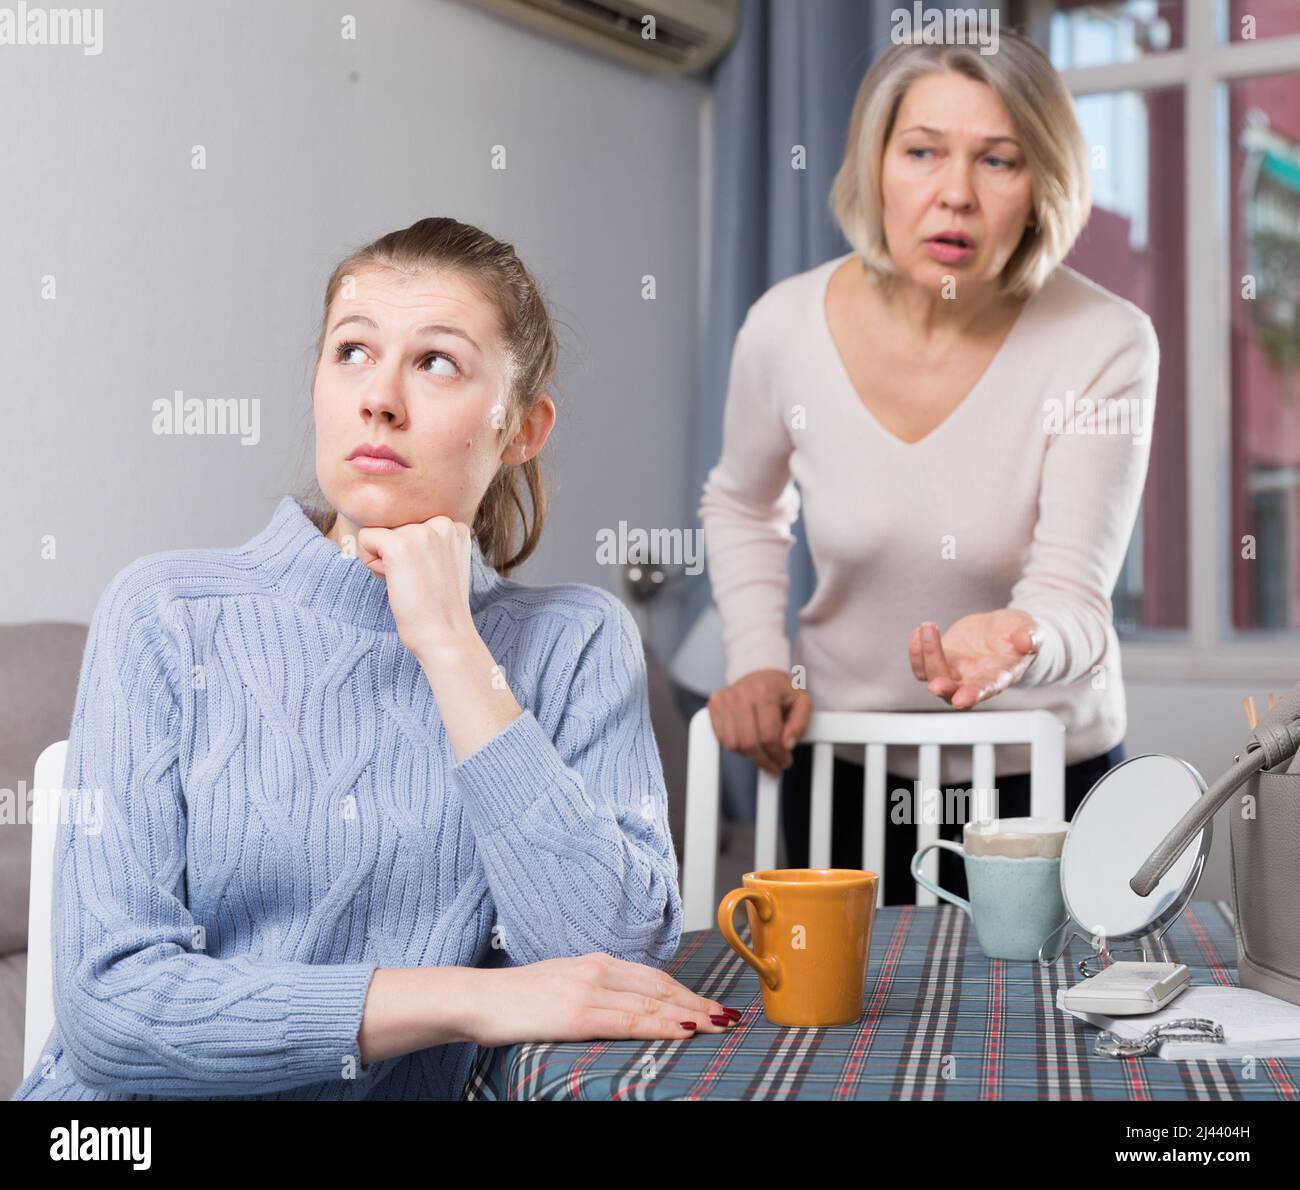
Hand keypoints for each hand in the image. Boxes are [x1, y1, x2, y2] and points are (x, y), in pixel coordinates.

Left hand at [356, 516, 476, 658]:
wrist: (445, 635)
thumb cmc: (440, 607)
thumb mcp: (446, 563)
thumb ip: (432, 542)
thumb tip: (396, 532)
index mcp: (455, 527)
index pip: (413, 525)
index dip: (412, 553)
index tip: (428, 576)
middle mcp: (441, 523)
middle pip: (396, 527)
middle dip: (397, 553)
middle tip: (417, 582)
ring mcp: (420, 533)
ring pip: (381, 533)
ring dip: (385, 559)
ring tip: (409, 583)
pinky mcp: (399, 545)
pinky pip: (365, 538)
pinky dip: (369, 561)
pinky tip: (392, 581)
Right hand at [463, 952, 736, 1046]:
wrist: (478, 998)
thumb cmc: (516, 998)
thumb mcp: (562, 985)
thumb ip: (594, 991)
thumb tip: (621, 1006)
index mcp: (596, 962)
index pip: (653, 977)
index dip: (687, 991)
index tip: (711, 1005)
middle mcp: (598, 970)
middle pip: (661, 987)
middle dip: (698, 1002)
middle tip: (728, 1016)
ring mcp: (589, 991)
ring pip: (652, 1003)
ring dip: (691, 1014)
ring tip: (718, 1024)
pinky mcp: (577, 1014)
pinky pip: (629, 1021)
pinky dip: (661, 1025)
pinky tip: (683, 1031)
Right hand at [707, 668, 812, 775]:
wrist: (759, 672)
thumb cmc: (780, 689)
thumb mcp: (801, 702)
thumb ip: (800, 724)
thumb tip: (787, 745)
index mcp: (765, 691)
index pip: (769, 735)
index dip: (778, 755)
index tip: (785, 760)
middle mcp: (741, 694)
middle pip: (749, 743)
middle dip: (765, 760)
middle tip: (775, 764)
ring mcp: (724, 699)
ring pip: (734, 744)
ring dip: (750, 756)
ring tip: (762, 752)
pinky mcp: (714, 705)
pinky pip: (722, 739)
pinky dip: (736, 747)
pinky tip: (749, 742)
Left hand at [908, 610, 1040, 708]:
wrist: (1005, 632)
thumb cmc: (1019, 635)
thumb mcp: (1029, 629)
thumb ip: (1030, 636)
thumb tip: (1027, 640)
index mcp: (999, 676)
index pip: (986, 688)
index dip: (973, 694)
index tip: (961, 700)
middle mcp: (973, 680)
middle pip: (953, 691)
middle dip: (943, 688)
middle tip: (935, 684)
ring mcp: (955, 672)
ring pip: (932, 676)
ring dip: (926, 655)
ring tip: (928, 627)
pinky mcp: (942, 661)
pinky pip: (921, 665)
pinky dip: (916, 651)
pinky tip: (919, 632)